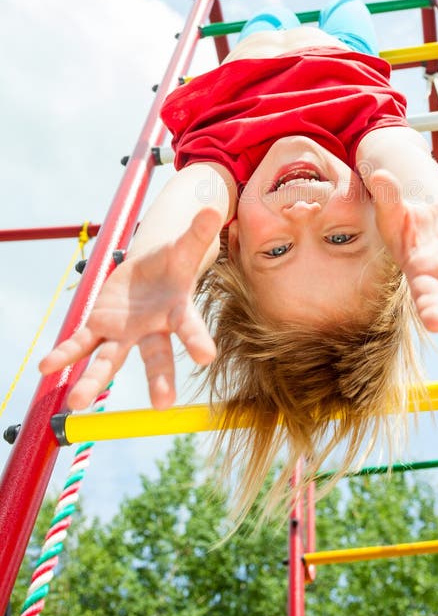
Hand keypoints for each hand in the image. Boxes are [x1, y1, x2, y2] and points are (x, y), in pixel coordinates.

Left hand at [39, 208, 221, 410]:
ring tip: (78, 401)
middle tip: (163, 405)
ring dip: (94, 381)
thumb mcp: (183, 247)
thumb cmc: (173, 263)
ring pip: (110, 359)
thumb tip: (214, 210)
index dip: (197, 340)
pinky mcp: (100, 326)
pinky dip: (64, 354)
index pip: (190, 326)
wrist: (151, 271)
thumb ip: (196, 234)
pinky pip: (80, 343)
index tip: (206, 356)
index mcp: (177, 310)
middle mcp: (152, 329)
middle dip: (159, 379)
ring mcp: (124, 332)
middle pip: (156, 356)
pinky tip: (46, 367)